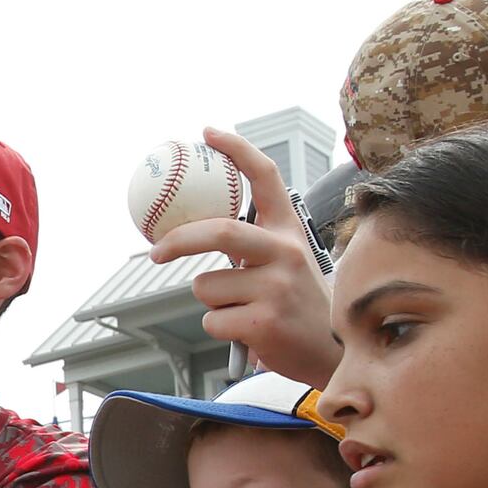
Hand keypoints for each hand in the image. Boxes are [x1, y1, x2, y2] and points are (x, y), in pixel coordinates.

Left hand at [147, 129, 338, 386]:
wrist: (333, 354)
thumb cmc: (297, 304)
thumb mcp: (286, 263)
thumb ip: (250, 244)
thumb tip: (190, 228)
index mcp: (289, 232)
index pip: (266, 178)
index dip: (237, 150)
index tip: (207, 133)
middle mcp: (286, 253)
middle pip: (220, 232)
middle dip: (179, 241)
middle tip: (155, 252)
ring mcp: (277, 287)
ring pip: (206, 286)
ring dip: (210, 301)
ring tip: (242, 310)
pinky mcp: (265, 322)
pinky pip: (212, 320)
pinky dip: (219, 327)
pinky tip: (250, 332)